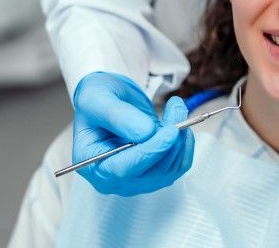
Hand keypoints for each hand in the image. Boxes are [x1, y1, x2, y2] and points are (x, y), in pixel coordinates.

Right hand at [72, 72, 193, 194]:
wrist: (110, 100)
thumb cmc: (97, 99)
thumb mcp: (97, 99)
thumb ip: (117, 115)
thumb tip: (146, 132)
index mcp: (93, 166)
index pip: (124, 169)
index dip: (149, 152)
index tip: (171, 131)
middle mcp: (115, 179)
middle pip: (152, 171)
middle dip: (169, 140)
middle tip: (176, 106)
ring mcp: (138, 179)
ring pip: (171, 168)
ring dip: (180, 137)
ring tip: (175, 107)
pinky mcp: (156, 172)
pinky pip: (180, 164)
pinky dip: (185, 143)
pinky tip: (179, 123)